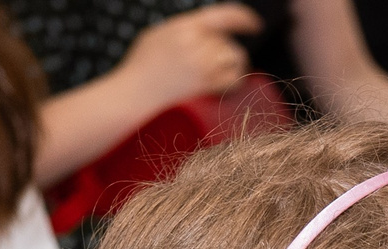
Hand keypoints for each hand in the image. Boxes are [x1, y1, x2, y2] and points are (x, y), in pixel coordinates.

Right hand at [112, 4, 260, 109]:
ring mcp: (202, 63)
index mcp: (184, 26)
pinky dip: (235, 81)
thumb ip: (183, 30)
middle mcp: (195, 41)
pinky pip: (234, 78)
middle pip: (228, 42)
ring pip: (235, 58)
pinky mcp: (206, 84)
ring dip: (234, 66)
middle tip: (218, 64)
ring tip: (221, 74)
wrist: (133, 94)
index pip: (224, 16)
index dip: (244, 18)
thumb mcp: (158, 36)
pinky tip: (227, 84)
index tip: (255, 25)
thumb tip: (205, 32)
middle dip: (228, 52)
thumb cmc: (140, 68)